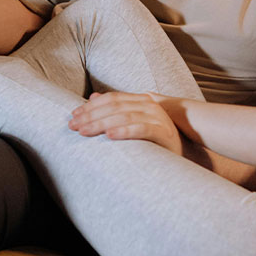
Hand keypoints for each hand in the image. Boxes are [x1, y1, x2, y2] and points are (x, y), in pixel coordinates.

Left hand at [69, 92, 183, 155]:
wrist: (183, 158)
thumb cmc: (154, 143)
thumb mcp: (133, 124)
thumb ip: (116, 110)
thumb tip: (93, 97)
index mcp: (142, 101)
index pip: (112, 98)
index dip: (91, 106)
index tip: (73, 116)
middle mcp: (150, 106)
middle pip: (115, 106)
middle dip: (91, 115)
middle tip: (73, 125)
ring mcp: (158, 118)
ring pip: (124, 116)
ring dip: (101, 123)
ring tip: (84, 131)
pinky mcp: (164, 133)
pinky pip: (141, 129)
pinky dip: (124, 131)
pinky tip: (110, 136)